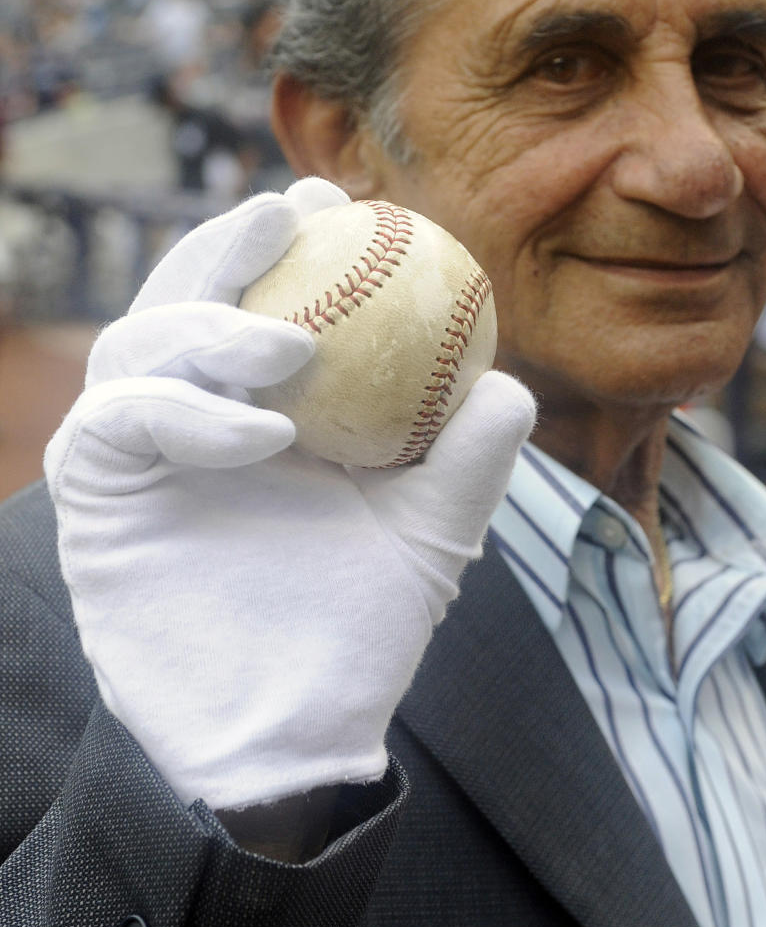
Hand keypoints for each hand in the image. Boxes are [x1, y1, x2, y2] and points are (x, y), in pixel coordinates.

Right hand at [44, 179, 534, 809]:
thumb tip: (510, 384)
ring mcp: (135, 451)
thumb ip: (469, 459)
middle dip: (228, 245)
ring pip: (140, 342)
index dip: (287, 238)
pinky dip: (186, 409)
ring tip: (294, 348)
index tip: (340, 199)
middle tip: (288, 213)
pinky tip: (264, 432)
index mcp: (254, 406)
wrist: (296, 728)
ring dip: (213, 326)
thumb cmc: (360, 630)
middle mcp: (186, 415)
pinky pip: (119, 419)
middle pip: (185, 296)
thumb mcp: (432, 531)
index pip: (258, 297)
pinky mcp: (94, 494)